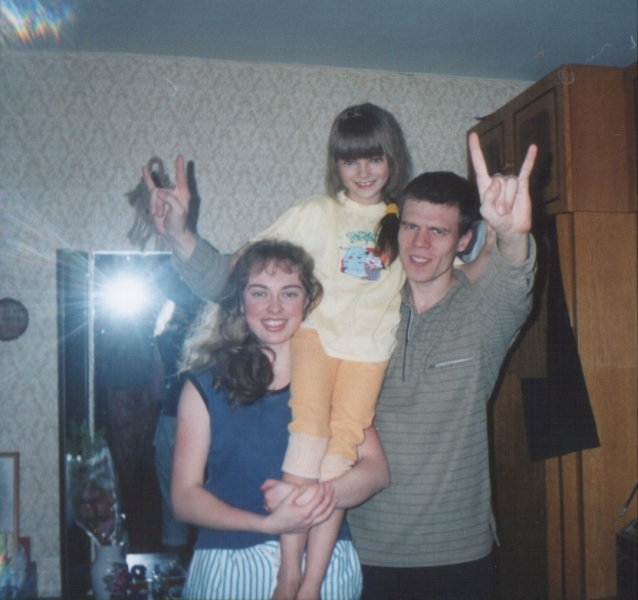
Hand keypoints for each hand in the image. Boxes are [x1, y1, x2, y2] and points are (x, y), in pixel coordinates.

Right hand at [142, 155, 196, 259]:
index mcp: (182, 193)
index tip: (180, 156)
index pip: (181, 178)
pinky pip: (150, 186)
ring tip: (158, 215)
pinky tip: (144, 169)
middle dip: (159, 203)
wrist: (171, 233)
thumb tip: (159, 193)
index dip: (180, 167)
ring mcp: (164, 195)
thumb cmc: (178, 223)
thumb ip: (170, 199)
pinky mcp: (156, 199)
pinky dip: (147, 178)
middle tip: (162, 215)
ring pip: (154, 195)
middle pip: (161, 191)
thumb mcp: (178, 211)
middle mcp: (173, 192)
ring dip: (154, 207)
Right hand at [263, 483, 336, 534]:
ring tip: (336, 499)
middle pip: (324, 507)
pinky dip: (326, 514)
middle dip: (329, 496)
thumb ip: (296, 492)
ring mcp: (308, 525)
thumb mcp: (286, 500)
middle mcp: (308, 520)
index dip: (321, 490)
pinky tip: (328, 508)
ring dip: (331, 507)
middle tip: (332, 488)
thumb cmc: (279, 512)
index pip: (317, 499)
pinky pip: (320, 521)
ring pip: (324, 516)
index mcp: (304, 512)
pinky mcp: (307, 528)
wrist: (274, 527)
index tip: (322, 484)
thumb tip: (306, 486)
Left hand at [468, 132, 536, 263]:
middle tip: (499, 212)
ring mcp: (510, 182)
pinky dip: (530, 159)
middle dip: (500, 199)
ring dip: (509, 199)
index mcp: (485, 184)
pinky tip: (533, 147)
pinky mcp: (523, 184)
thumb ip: (488, 197)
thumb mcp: (485, 212)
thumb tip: (497, 182)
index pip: (479, 164)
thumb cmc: (495, 221)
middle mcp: (497, 180)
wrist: (511, 229)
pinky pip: (526, 169)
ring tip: (507, 210)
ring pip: (511, 182)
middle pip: (499, 180)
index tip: (472, 135)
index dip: (475, 150)